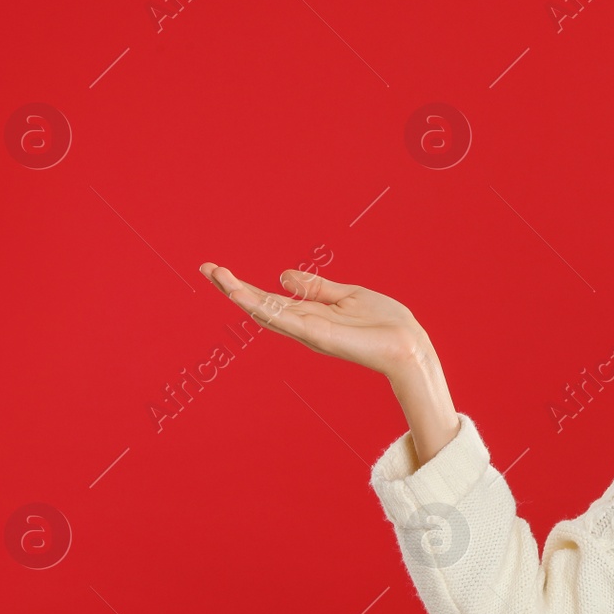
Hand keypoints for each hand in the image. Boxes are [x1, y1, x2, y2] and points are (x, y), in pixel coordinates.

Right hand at [198, 263, 426, 376]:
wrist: (407, 345)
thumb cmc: (384, 323)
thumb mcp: (347, 295)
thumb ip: (316, 287)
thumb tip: (282, 275)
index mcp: (310, 314)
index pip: (270, 298)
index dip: (245, 286)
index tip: (219, 270)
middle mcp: (303, 325)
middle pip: (260, 305)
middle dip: (233, 288)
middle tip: (206, 269)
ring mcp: (308, 331)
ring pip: (266, 311)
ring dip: (240, 294)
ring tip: (217, 276)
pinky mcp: (317, 335)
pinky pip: (284, 319)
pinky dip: (261, 307)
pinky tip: (242, 296)